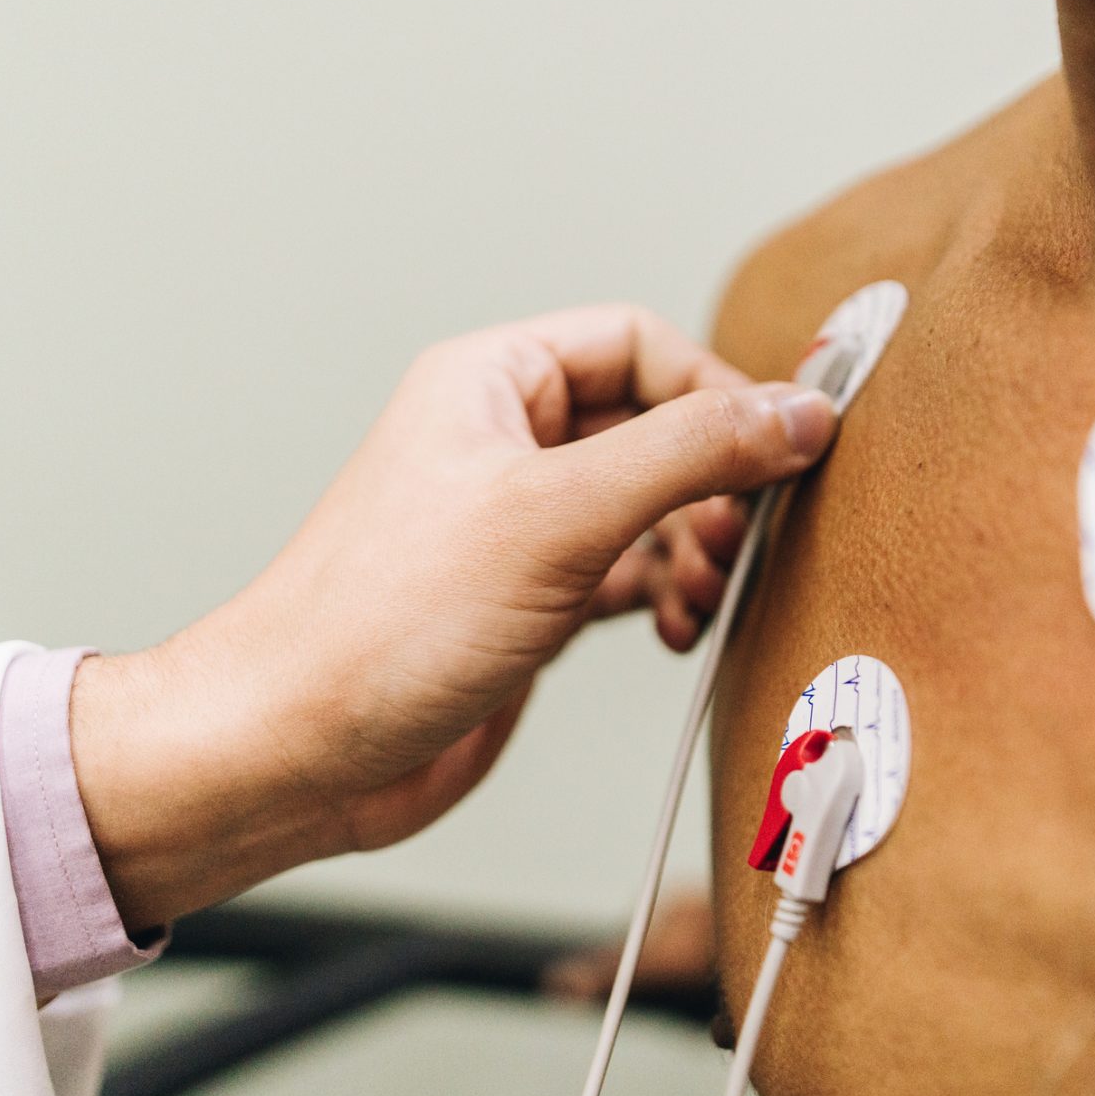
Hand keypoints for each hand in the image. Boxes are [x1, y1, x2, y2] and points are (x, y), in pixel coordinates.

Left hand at [69, 306, 837, 929]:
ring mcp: (523, 528)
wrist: (299, 750)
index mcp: (493, 385)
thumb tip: (795, 413)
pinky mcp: (533, 602)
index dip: (716, 391)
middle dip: (711, 487)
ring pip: (653, 509)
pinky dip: (670, 598)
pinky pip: (633, 576)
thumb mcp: (556, 515)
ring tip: (700, 595)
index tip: (778, 448)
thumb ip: (689, 454)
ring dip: (697, 550)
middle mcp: (509, 447)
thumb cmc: (378, 623)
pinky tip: (676, 631)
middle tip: (729, 541)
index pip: (640, 345)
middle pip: (659, 429)